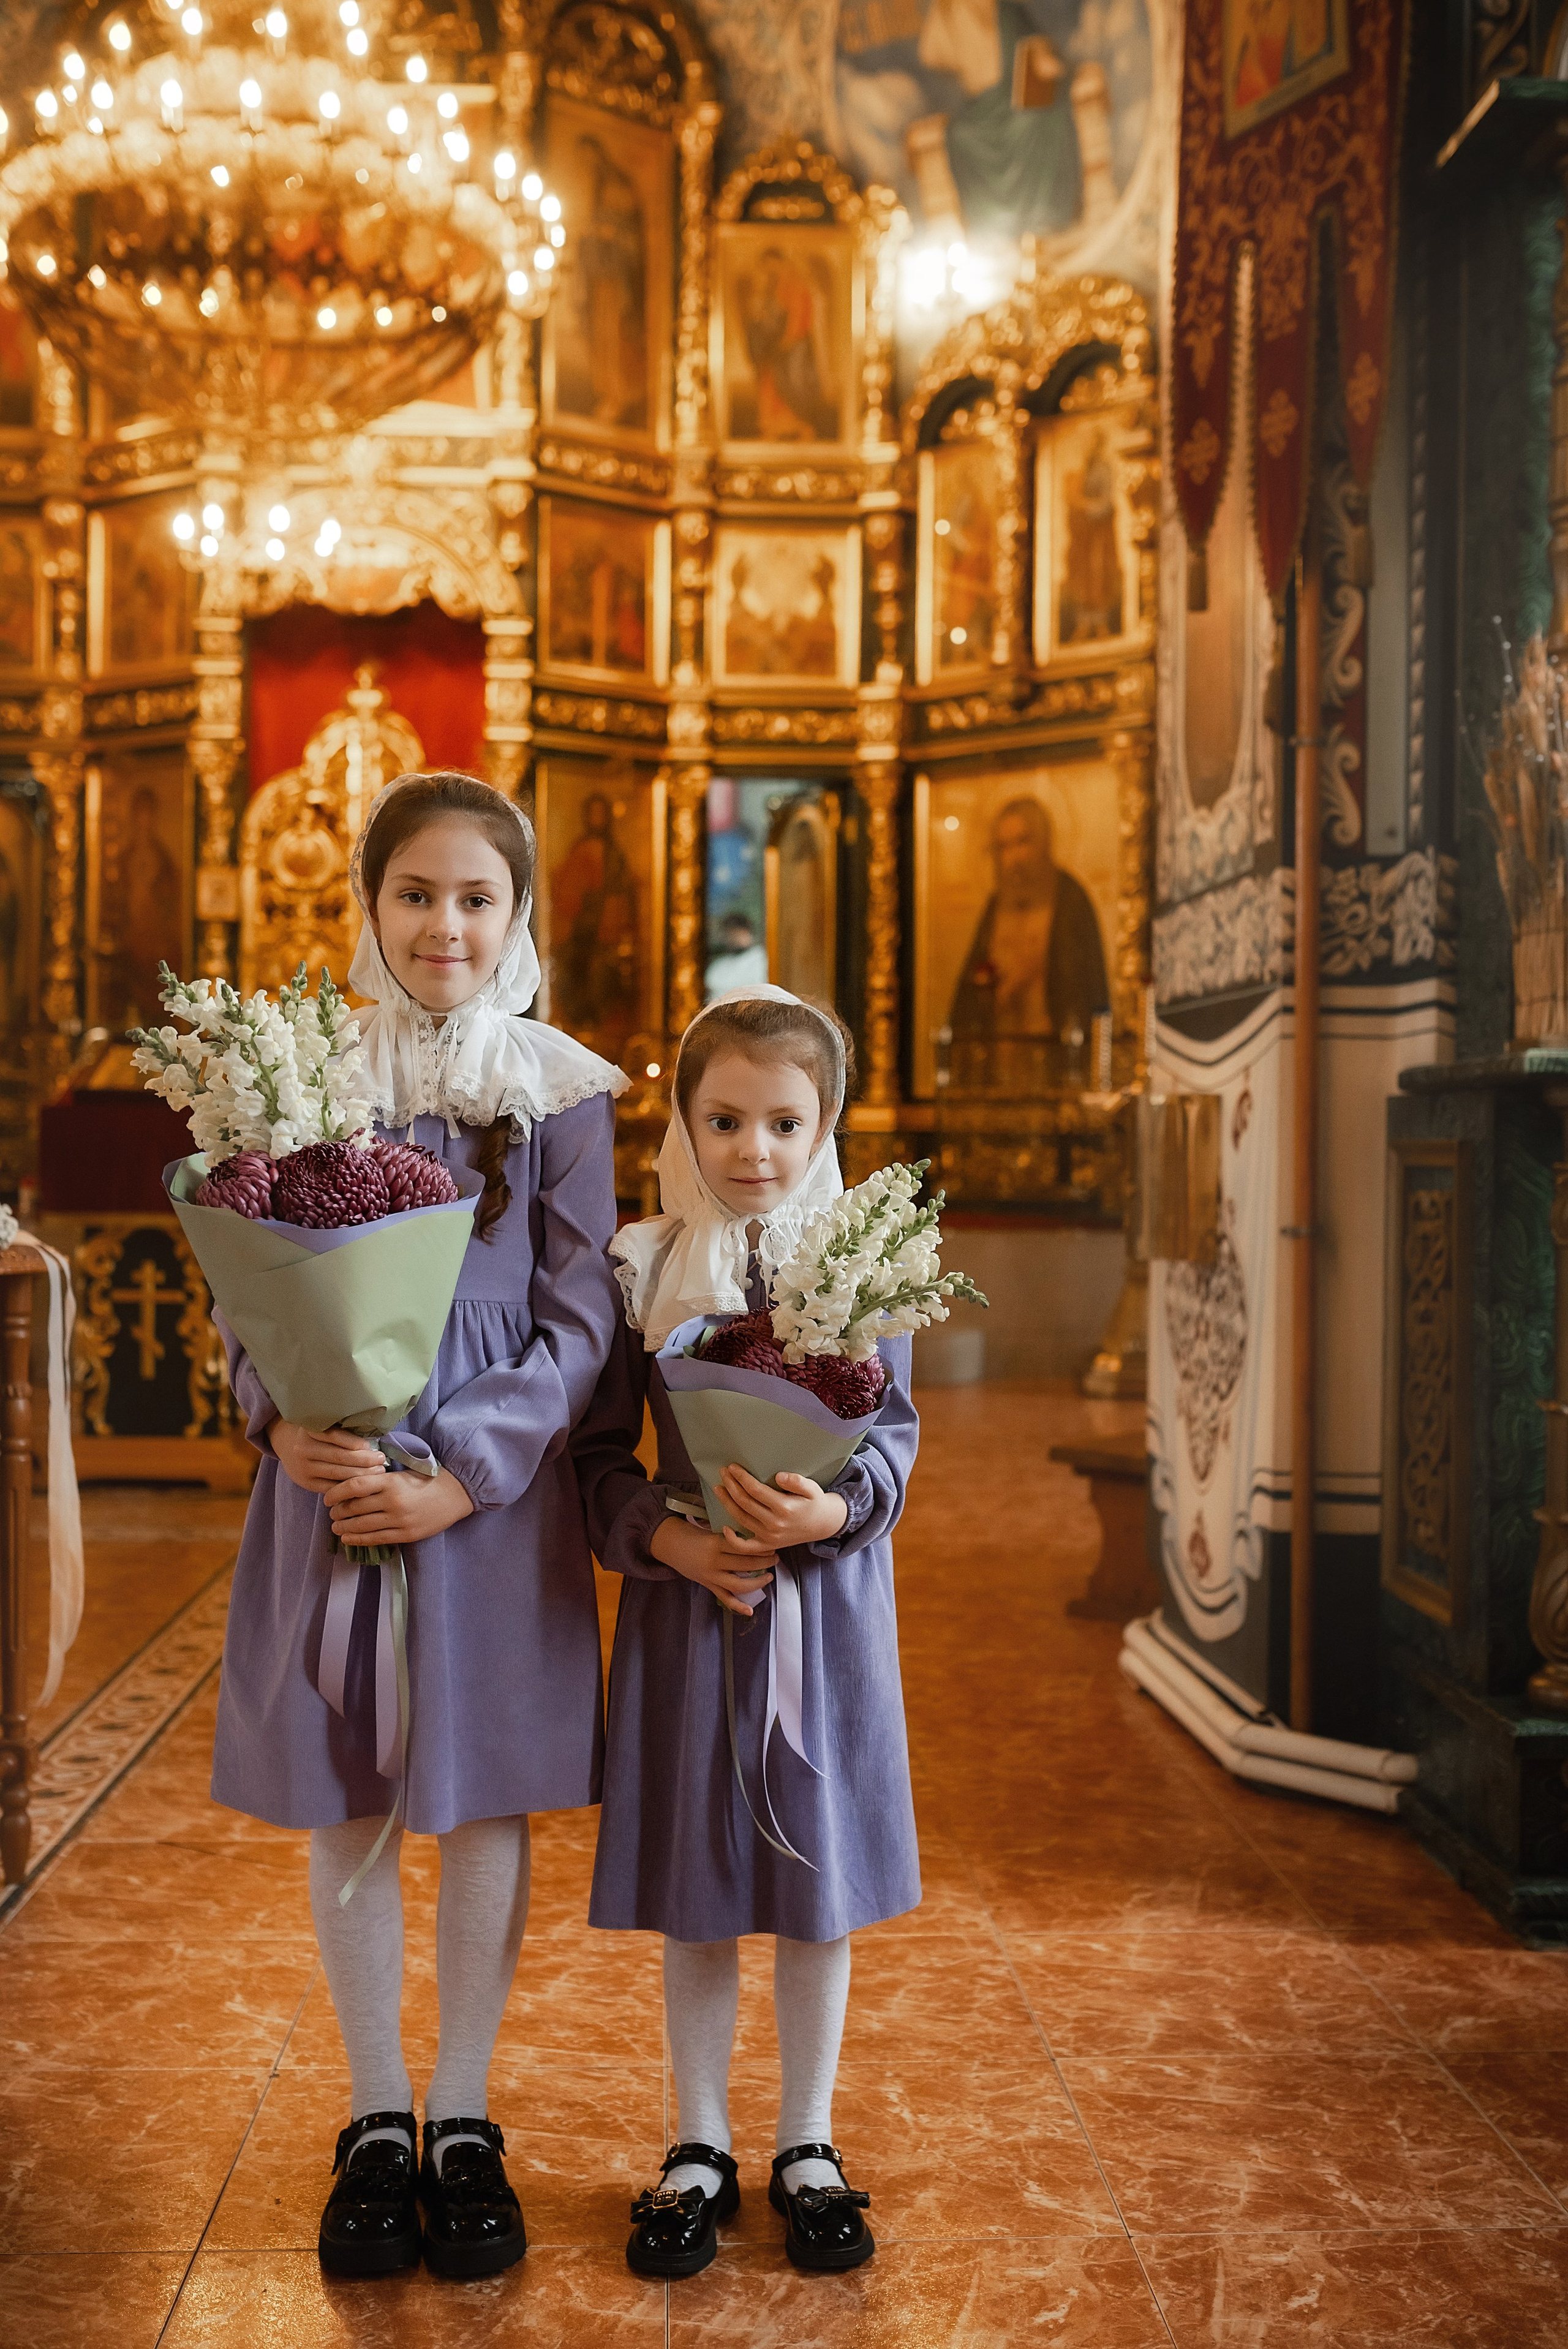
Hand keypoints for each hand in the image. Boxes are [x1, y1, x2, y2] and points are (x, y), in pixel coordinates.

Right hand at [270, 1421, 385, 1494]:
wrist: (290, 1448)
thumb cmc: (317, 1435)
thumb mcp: (322, 1425)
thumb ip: (340, 1429)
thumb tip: (373, 1437)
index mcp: (308, 1431)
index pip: (333, 1436)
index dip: (353, 1441)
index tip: (371, 1445)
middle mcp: (303, 1449)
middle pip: (338, 1457)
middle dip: (364, 1460)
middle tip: (381, 1460)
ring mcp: (304, 1468)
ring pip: (337, 1473)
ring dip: (361, 1474)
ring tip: (379, 1471)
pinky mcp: (307, 1483)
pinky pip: (332, 1487)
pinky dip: (349, 1486)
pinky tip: (364, 1484)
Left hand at [327, 1462, 474, 1548]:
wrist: (457, 1494)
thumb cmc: (429, 1479)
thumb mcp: (404, 1471)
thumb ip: (381, 1478)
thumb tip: (353, 1484)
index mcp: (391, 1481)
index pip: (355, 1486)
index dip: (336, 1493)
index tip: (327, 1498)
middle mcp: (393, 1501)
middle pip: (355, 1508)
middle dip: (338, 1512)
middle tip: (331, 1513)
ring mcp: (399, 1520)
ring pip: (362, 1526)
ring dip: (344, 1527)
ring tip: (336, 1527)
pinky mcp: (405, 1534)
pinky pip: (376, 1539)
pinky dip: (358, 1539)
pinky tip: (348, 1538)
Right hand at [649, 1512, 777, 1617]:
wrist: (669, 1544)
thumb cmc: (693, 1533)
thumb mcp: (710, 1529)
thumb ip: (730, 1535)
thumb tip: (755, 1536)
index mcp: (715, 1543)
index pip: (744, 1547)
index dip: (761, 1547)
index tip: (772, 1544)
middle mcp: (714, 1561)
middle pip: (746, 1565)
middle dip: (765, 1562)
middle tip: (775, 1557)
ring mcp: (711, 1576)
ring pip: (739, 1584)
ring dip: (758, 1582)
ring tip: (769, 1576)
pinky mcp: (708, 1585)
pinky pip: (725, 1598)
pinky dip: (738, 1606)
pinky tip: (750, 1610)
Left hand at [713, 1465, 847, 1549]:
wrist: (823, 1525)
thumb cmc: (815, 1503)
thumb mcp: (812, 1488)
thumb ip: (797, 1481)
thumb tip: (779, 1476)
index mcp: (784, 1507)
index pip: (756, 1490)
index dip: (742, 1478)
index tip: (733, 1467)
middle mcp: (774, 1523)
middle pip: (745, 1502)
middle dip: (731, 1486)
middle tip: (723, 1472)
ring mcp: (769, 1536)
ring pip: (741, 1518)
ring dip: (727, 1503)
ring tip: (719, 1488)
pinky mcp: (768, 1545)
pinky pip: (746, 1546)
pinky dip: (733, 1540)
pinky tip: (724, 1527)